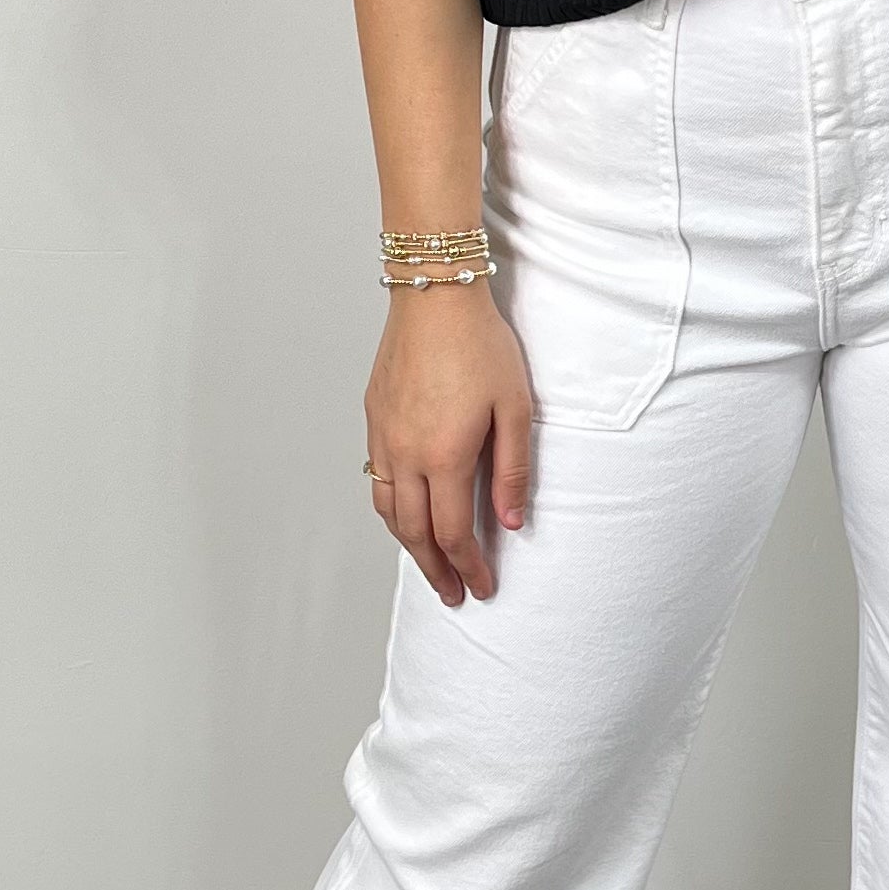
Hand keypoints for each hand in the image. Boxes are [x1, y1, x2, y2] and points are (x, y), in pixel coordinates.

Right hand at [364, 285, 533, 605]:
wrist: (433, 294)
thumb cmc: (480, 344)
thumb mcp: (515, 408)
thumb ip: (512, 471)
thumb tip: (509, 523)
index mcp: (444, 456)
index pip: (453, 533)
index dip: (468, 568)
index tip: (480, 589)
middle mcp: (406, 454)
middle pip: (414, 533)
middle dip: (435, 570)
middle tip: (453, 595)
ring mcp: (384, 436)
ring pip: (387, 510)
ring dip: (408, 545)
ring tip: (429, 564)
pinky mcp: (373, 417)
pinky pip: (375, 477)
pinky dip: (389, 508)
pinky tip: (404, 511)